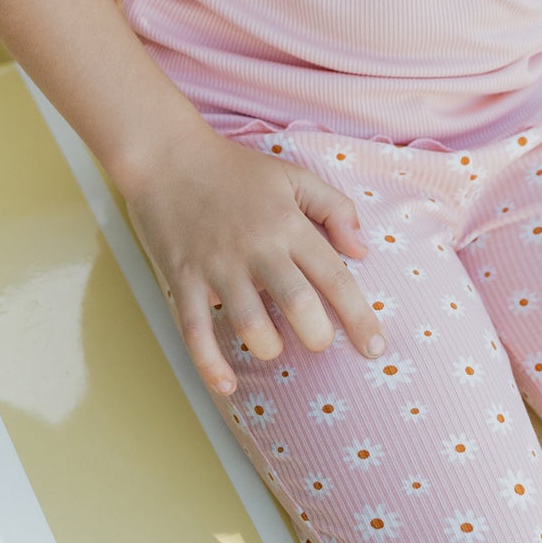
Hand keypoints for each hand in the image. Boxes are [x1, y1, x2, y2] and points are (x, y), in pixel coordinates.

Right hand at [115, 127, 386, 394]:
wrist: (166, 155)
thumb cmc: (235, 170)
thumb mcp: (293, 176)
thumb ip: (335, 208)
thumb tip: (363, 250)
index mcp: (289, 226)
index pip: (335, 277)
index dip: (359, 317)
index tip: (376, 348)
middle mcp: (257, 249)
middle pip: (298, 304)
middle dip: (317, 336)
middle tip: (319, 342)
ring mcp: (217, 266)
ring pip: (249, 323)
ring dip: (268, 347)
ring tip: (273, 347)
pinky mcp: (183, 278)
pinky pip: (195, 330)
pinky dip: (210, 363)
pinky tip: (227, 387)